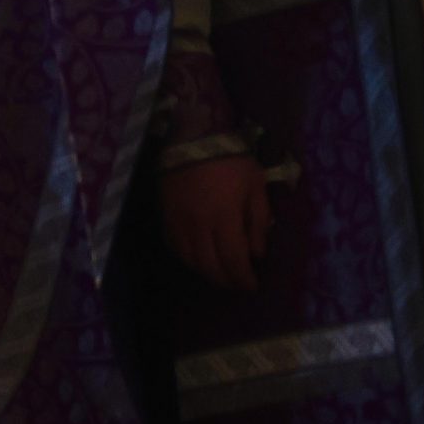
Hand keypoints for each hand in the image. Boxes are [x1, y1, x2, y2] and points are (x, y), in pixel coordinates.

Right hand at [160, 154, 272, 291]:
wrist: (192, 137)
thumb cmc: (231, 160)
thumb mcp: (256, 186)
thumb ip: (258, 221)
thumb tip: (257, 253)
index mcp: (224, 218)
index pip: (233, 260)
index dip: (243, 278)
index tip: (253, 286)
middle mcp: (198, 225)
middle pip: (210, 266)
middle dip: (226, 280)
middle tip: (238, 285)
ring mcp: (178, 221)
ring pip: (190, 260)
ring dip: (207, 272)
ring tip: (220, 275)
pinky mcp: (166, 215)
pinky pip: (175, 246)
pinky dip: (188, 258)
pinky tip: (198, 258)